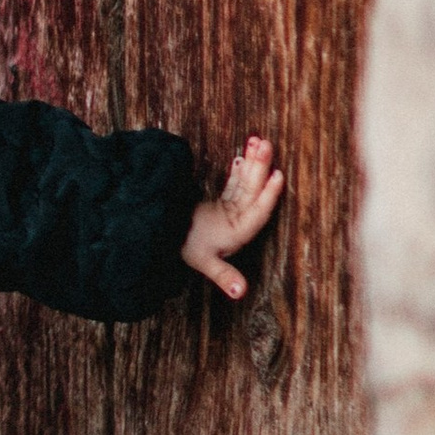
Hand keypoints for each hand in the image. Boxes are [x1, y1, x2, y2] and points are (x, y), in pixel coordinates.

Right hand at [180, 136, 282, 301]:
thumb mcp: (200, 260)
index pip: (257, 211)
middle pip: (251, 191)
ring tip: (257, 140)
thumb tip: (240, 294)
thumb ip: (222, 275)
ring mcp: (227, 211)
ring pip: (243, 184)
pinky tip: (241, 157)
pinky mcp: (216, 205)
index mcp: (236, 233)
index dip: (267, 194)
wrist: (157, 241)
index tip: (278, 175)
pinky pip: (231, 184)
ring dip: (251, 163)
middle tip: (265, 144)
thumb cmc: (179, 250)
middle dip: (259, 168)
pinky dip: (237, 170)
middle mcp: (236, 220)